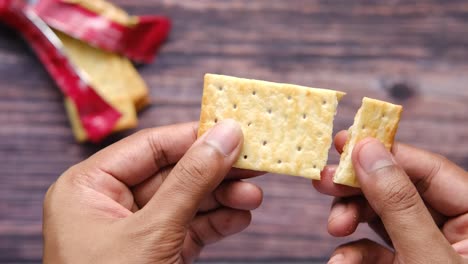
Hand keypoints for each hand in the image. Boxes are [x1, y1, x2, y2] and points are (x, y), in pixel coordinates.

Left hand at [43, 120, 263, 263]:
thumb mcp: (152, 232)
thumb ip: (191, 181)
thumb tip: (225, 135)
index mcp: (89, 187)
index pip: (150, 146)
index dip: (194, 136)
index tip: (233, 129)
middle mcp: (110, 203)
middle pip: (173, 173)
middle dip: (215, 172)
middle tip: (254, 161)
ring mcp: (134, 230)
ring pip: (186, 201)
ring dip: (222, 198)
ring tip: (253, 195)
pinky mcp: (155, 253)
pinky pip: (190, 228)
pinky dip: (217, 223)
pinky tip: (240, 216)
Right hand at [313, 132, 467, 262]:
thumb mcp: (424, 256)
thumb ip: (398, 204)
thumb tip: (368, 152)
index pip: (428, 169)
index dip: (384, 153)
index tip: (344, 144)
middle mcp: (450, 229)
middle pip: (397, 189)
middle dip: (357, 189)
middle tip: (325, 180)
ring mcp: (424, 248)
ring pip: (380, 216)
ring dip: (349, 220)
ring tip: (335, 227)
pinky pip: (375, 248)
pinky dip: (353, 252)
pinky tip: (341, 261)